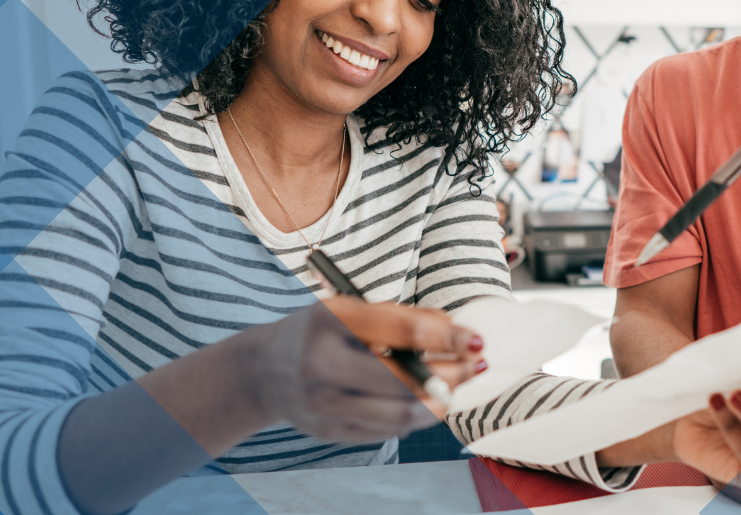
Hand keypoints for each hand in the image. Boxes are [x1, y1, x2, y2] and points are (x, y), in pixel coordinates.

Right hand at [239, 297, 484, 443]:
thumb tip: (455, 331)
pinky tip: (430, 402)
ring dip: (439, 401)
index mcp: (329, 320)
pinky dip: (416, 417)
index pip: (401, 331)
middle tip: (475, 366)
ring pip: (400, 413)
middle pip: (403, 380)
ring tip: (457, 386)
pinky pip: (387, 430)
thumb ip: (400, 318)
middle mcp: (322, 363)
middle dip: (450, 375)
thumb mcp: (350, 310)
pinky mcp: (328, 431)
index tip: (476, 340)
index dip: (447, 337)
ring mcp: (323, 403)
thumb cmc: (320, 333)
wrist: (264, 370)